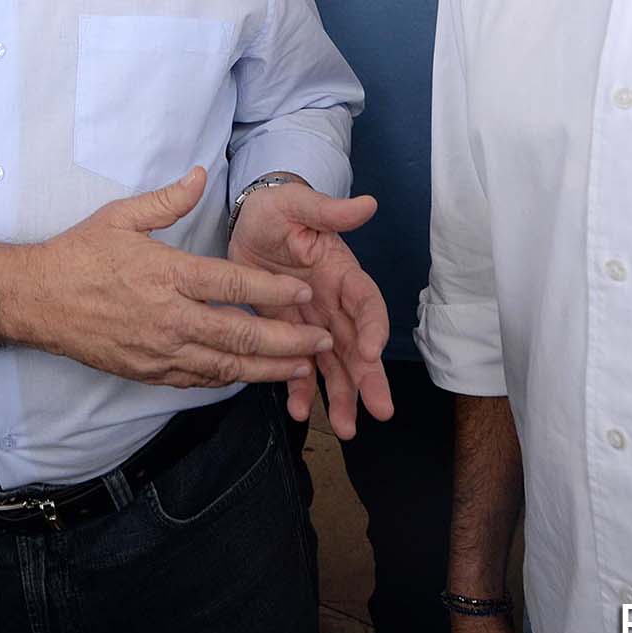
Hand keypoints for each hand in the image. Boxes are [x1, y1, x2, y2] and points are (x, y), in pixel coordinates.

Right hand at [17, 167, 331, 387]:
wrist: (35, 300)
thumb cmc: (78, 255)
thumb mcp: (121, 216)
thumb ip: (167, 200)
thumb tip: (201, 175)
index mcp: (167, 275)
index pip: (234, 286)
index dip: (274, 292)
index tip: (306, 293)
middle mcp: (169, 318)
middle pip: (240, 335)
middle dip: (287, 340)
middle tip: (321, 340)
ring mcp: (158, 350)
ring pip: (225, 366)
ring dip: (268, 368)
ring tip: (302, 368)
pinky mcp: (147, 372)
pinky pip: (197, 380)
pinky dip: (229, 379)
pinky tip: (251, 376)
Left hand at [227, 179, 392, 437]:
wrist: (251, 220)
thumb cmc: (279, 209)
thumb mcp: (299, 204)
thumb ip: (329, 211)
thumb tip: (367, 204)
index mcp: (341, 272)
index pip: (366, 302)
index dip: (372, 327)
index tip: (370, 352)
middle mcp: (333, 302)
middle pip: (357, 345)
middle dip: (368, 378)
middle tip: (380, 411)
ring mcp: (312, 321)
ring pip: (333, 363)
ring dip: (341, 395)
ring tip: (346, 428)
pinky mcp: (288, 331)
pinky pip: (298, 364)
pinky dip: (300, 388)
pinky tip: (300, 411)